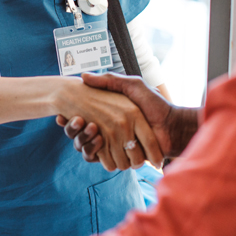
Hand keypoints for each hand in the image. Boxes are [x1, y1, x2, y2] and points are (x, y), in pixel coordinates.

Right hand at [59, 73, 198, 162]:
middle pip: (82, 135)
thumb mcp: (133, 86)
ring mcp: (115, 144)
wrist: (173, 127)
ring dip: (83, 142)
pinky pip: (101, 160)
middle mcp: (111, 130)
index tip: (61, 116)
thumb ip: (111, 81)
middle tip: (67, 123)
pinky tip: (96, 144)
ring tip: (86, 131)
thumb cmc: (156, 104)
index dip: (72, 120)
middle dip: (74, 132)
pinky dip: (96, 154)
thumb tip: (83, 76)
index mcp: (112, 114)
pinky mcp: (121, 158)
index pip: (83, 118)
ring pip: (88, 148)